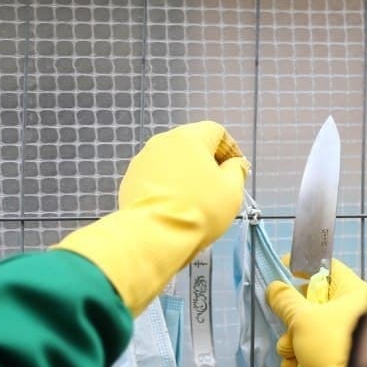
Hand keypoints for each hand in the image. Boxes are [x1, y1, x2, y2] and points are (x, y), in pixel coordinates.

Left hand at [55, 121, 248, 314]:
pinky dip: (166, 187)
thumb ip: (236, 170)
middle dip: (206, 163)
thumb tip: (233, 164)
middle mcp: (161, 142)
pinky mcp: (129, 181)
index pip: (215, 131)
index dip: (230, 149)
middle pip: (191, 145)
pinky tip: (173, 208)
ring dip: (185, 175)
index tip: (235, 170)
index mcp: (188, 137)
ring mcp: (141, 161)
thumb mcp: (232, 190)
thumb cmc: (199, 209)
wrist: (154, 235)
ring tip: (194, 201)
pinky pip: (154, 178)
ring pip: (171, 162)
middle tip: (217, 187)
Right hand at [267, 258, 366, 366]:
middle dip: (293, 317)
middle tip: (285, 325)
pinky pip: (317, 348)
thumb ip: (286, 301)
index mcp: (355, 292)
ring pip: (312, 328)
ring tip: (290, 353)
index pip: (329, 267)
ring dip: (293, 341)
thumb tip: (275, 287)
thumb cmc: (330, 346)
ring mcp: (349, 335)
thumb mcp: (302, 320)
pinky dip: (302, 356)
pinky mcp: (342, 357)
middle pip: (316, 301)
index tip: (283, 270)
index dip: (304, 266)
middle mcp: (357, 310)